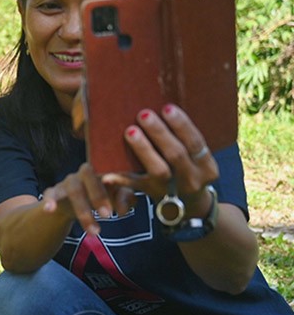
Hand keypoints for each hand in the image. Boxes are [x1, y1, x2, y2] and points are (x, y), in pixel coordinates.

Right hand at [42, 162, 135, 235]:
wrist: (74, 202)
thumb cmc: (102, 196)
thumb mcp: (117, 198)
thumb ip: (125, 201)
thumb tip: (122, 211)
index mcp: (102, 171)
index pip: (109, 174)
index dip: (115, 187)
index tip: (119, 206)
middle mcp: (83, 173)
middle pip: (88, 177)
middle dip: (98, 196)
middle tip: (108, 217)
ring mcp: (67, 182)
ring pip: (73, 190)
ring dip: (83, 210)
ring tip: (93, 232)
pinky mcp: (53, 191)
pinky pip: (50, 194)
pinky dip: (49, 200)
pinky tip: (48, 210)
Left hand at [104, 104, 218, 215]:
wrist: (190, 208)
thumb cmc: (189, 170)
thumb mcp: (198, 159)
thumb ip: (187, 139)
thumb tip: (165, 106)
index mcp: (207, 167)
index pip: (196, 143)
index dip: (182, 125)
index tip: (167, 108)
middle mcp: (192, 179)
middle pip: (176, 154)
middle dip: (160, 133)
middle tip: (144, 114)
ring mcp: (171, 190)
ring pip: (158, 170)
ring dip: (144, 150)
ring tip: (130, 131)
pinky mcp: (151, 195)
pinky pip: (134, 187)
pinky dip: (121, 180)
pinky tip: (107, 172)